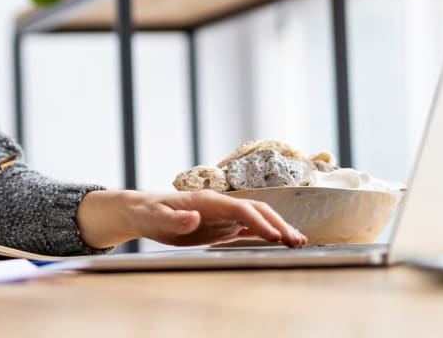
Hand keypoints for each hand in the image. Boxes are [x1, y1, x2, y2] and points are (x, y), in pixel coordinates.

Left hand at [76, 189, 306, 248]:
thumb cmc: (148, 213)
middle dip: (278, 224)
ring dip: (278, 228)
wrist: (143, 211)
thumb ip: (175, 219)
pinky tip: (280, 242)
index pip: (240, 208)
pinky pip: (249, 227)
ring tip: (299, 242)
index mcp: (207, 200)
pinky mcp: (222, 224)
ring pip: (257, 217)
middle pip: (256, 210)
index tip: (275, 237)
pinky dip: (267, 233)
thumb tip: (194, 217)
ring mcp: (223, 214)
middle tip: (297, 242)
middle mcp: (219, 204)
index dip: (258, 221)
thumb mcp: (156, 219)